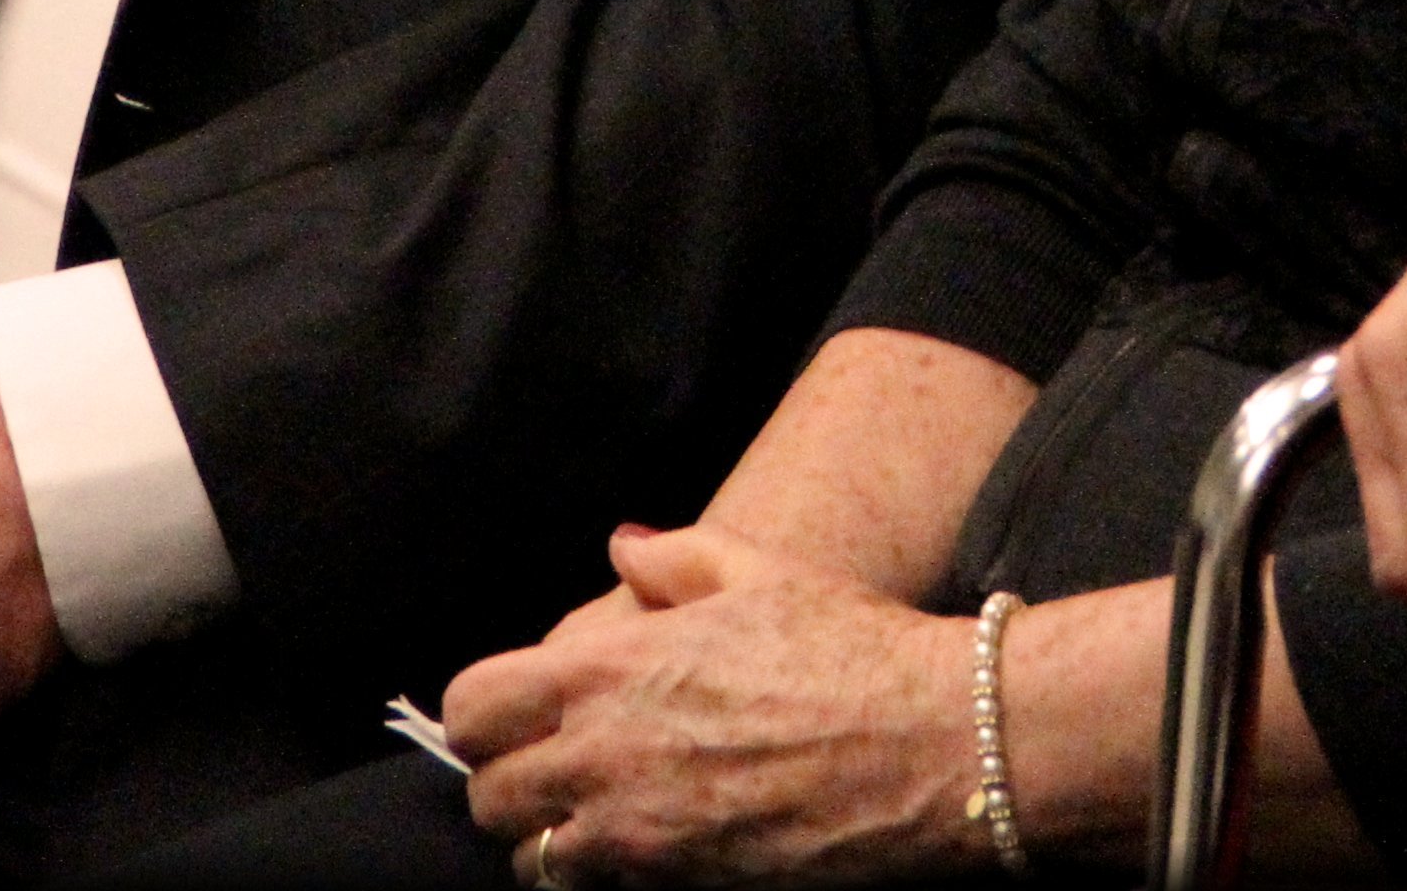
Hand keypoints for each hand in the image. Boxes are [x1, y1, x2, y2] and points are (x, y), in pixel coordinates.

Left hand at [449, 525, 979, 884]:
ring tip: (597, 813)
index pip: (473, 707)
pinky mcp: (680, 882)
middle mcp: (605, 753)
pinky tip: (648, 843)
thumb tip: (622, 548)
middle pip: (489, 798)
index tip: (517, 711)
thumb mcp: (759, 570)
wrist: (933, 740)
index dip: (484, 712)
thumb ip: (672, 558)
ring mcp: (639, 830)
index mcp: (608, 667)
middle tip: (556, 767)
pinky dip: (603, 875)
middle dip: (511, 782)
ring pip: (531, 859)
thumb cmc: (850, 646)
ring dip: (551, 837)